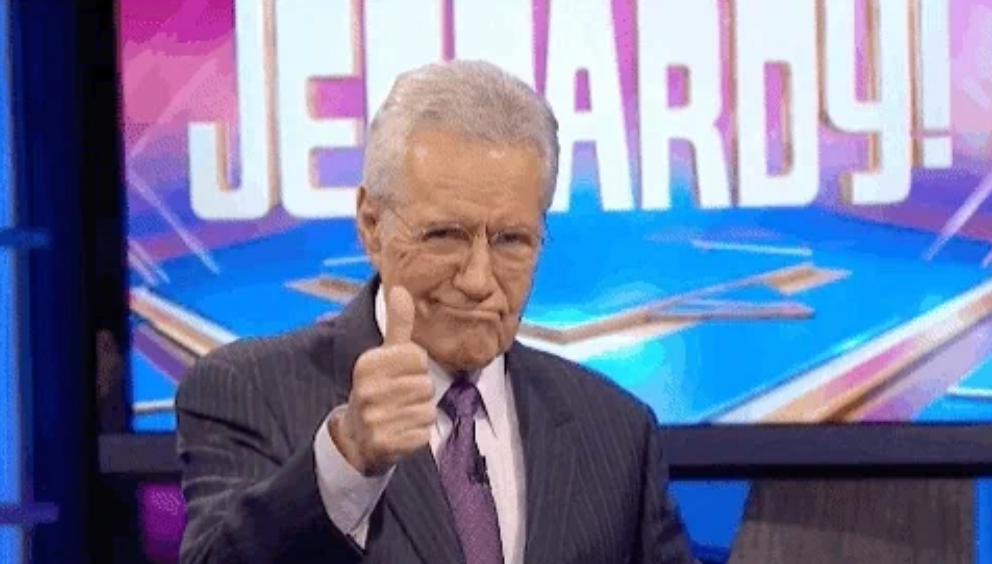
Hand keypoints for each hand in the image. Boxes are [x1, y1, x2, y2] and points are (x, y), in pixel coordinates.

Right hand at [330, 286, 435, 475]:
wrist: (356, 437)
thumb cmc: (379, 389)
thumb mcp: (385, 355)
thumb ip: (397, 323)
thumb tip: (401, 288)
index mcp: (367, 363)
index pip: (418, 356)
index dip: (416, 367)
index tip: (399, 375)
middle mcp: (366, 390)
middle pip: (425, 385)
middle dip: (420, 392)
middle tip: (400, 398)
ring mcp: (373, 419)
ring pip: (427, 410)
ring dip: (420, 414)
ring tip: (400, 415)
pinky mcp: (384, 444)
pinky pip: (423, 434)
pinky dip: (417, 435)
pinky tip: (400, 433)